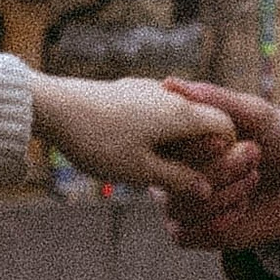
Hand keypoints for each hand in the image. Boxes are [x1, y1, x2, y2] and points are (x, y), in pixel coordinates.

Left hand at [26, 72, 243, 207]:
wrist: (51, 107)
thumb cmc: (99, 141)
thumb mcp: (141, 171)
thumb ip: (178, 180)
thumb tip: (205, 190)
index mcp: (181, 112)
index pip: (225, 126)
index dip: (228, 153)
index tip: (213, 176)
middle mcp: (170, 95)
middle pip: (203, 120)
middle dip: (200, 151)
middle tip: (184, 179)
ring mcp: (147, 89)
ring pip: (177, 117)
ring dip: (176, 143)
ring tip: (155, 168)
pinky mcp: (126, 91)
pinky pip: (155, 112)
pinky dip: (156, 132)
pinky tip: (133, 150)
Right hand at [158, 82, 279, 249]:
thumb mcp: (258, 114)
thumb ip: (216, 100)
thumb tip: (169, 82)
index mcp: (180, 134)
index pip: (164, 140)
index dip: (195, 144)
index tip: (228, 139)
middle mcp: (171, 165)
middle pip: (170, 175)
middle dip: (219, 169)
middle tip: (254, 154)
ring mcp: (177, 198)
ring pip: (178, 206)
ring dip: (223, 195)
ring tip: (253, 178)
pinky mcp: (189, 229)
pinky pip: (184, 233)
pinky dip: (216, 223)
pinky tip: (242, 208)